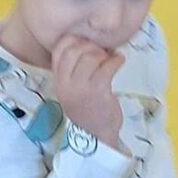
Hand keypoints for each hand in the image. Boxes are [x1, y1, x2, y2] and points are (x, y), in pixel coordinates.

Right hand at [50, 34, 126, 149]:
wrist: (96, 136)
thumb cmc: (87, 110)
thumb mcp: (72, 90)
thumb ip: (73, 70)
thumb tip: (88, 42)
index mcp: (58, 81)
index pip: (59, 50)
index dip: (73, 40)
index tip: (85, 43)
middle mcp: (66, 84)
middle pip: (75, 50)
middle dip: (90, 46)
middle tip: (101, 51)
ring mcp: (81, 88)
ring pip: (91, 57)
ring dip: (104, 53)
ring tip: (110, 58)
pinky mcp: (98, 91)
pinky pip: (107, 66)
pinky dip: (116, 60)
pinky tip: (119, 61)